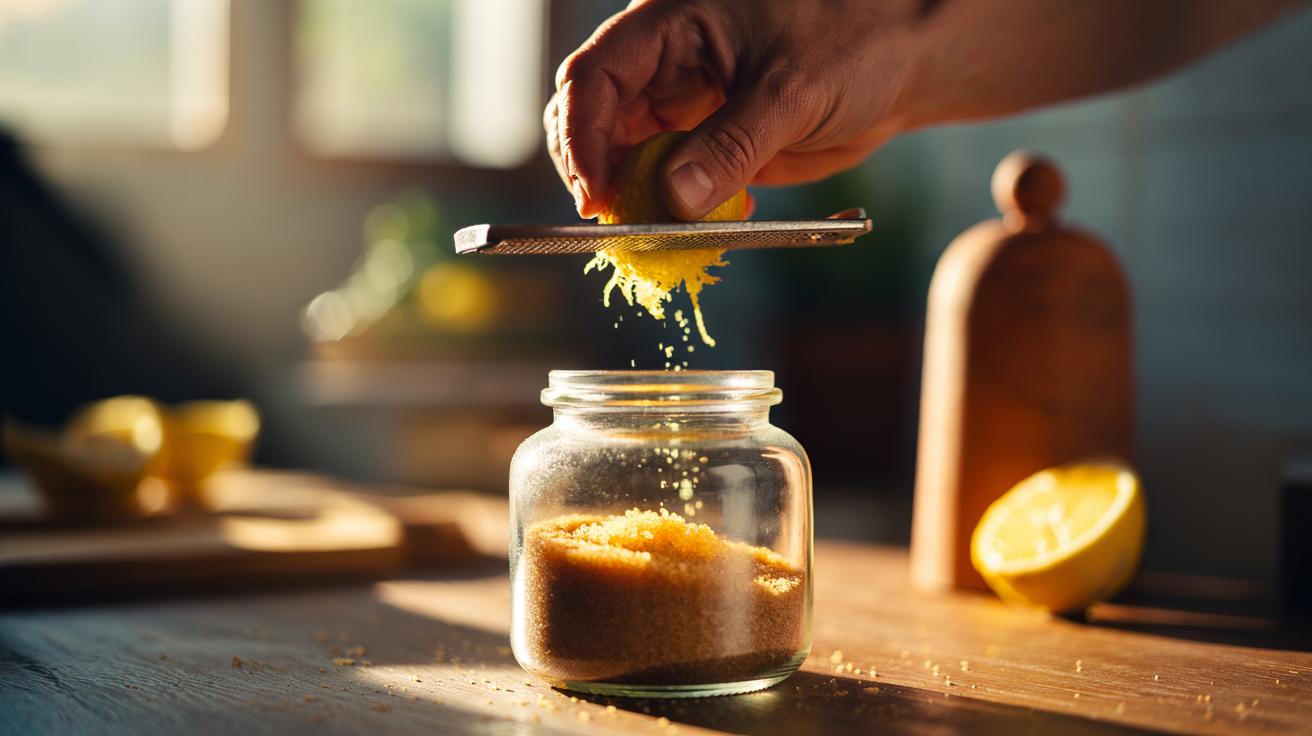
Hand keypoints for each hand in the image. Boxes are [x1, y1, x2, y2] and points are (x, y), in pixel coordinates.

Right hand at [546, 0, 920, 219]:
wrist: (900, 64)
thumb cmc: (853, 43)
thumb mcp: (792, 91)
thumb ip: (731, 144)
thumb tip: (674, 200)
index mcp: (669, 23)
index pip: (594, 76)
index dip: (582, 137)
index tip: (596, 196)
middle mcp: (663, 61)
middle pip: (592, 117)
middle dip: (596, 172)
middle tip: (618, 224)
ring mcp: (681, 103)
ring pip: (624, 155)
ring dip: (634, 199)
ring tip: (660, 231)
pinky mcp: (704, 140)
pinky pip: (666, 179)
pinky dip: (672, 210)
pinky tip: (705, 221)